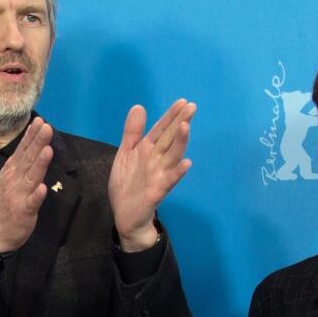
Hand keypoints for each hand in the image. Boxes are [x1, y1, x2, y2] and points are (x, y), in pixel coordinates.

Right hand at [0, 118, 54, 265]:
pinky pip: (31, 203)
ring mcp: (18, 196)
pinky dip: (36, 196)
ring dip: (39, 164)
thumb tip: (35, 141)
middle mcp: (14, 180)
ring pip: (31, 177)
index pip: (23, 150)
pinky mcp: (23, 212)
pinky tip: (42, 188)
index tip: (40, 121)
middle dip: (37, 143)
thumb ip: (23, 162)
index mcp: (12, 171)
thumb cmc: (5, 203)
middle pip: (28, 159)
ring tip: (48, 150)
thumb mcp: (10, 178)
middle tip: (46, 127)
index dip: (31, 136)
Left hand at [109, 99, 195, 249]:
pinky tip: (186, 163)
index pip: (161, 130)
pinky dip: (177, 173)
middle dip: (180, 123)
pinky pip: (169, 181)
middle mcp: (157, 161)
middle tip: (192, 107)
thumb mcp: (126, 154)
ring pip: (172, 157)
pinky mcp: (156, 192)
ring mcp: (158, 176)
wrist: (125, 215)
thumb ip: (132, 132)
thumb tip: (139, 106)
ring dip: (180, 142)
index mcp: (148, 150)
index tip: (183, 101)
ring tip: (186, 127)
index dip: (170, 116)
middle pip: (170, 139)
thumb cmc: (127, 184)